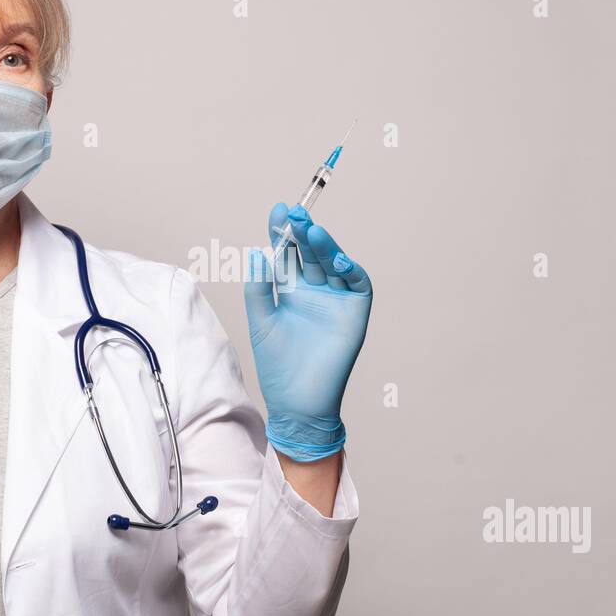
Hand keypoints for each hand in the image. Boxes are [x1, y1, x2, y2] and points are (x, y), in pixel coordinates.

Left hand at [244, 202, 372, 461]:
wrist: (297, 404)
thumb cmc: (278, 368)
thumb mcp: (261, 322)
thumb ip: (259, 289)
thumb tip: (258, 253)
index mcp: (290, 291)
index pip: (288, 253)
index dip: (283, 232)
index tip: (278, 211)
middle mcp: (314, 291)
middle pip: (310, 253)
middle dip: (303, 233)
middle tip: (295, 215)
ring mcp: (336, 300)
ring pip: (332, 264)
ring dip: (325, 246)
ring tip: (312, 231)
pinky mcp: (355, 314)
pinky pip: (357, 285)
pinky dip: (351, 270)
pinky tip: (338, 260)